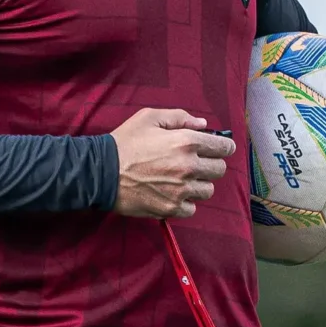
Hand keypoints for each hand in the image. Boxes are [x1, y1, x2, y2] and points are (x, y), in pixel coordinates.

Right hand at [109, 108, 236, 218]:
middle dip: (210, 165)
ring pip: (208, 190)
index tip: (218, 149)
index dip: (223, 147)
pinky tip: (173, 193)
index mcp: (187, 142)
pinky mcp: (171, 208)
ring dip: (198, 184)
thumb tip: (203, 125)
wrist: (101, 171)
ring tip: (182, 179)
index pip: (224, 148)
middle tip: (195, 163)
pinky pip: (192, 209)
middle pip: (219, 170)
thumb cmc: (125, 142)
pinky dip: (185, 202)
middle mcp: (189, 166)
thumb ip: (180, 117)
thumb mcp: (150, 117)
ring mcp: (181, 190)